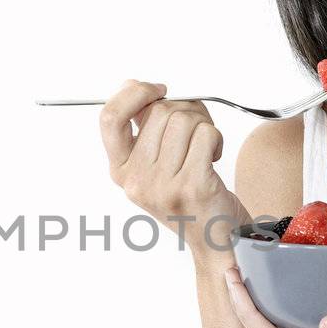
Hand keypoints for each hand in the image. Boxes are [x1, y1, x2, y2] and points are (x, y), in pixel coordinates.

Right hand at [99, 79, 249, 260]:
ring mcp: (163, 186)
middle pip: (159, 112)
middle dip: (184, 109)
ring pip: (184, 120)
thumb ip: (142, 128)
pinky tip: (213, 156)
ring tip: (203, 147)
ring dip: (202, 125)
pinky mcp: (192, 186)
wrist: (215, 240)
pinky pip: (205, 134)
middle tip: (195, 127)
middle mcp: (137, 180)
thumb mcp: (154, 166)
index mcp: (121, 170)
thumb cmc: (188, 199)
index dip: (134, 93)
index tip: (156, 90)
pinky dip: (216, 138)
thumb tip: (134, 87)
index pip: (110, 118)